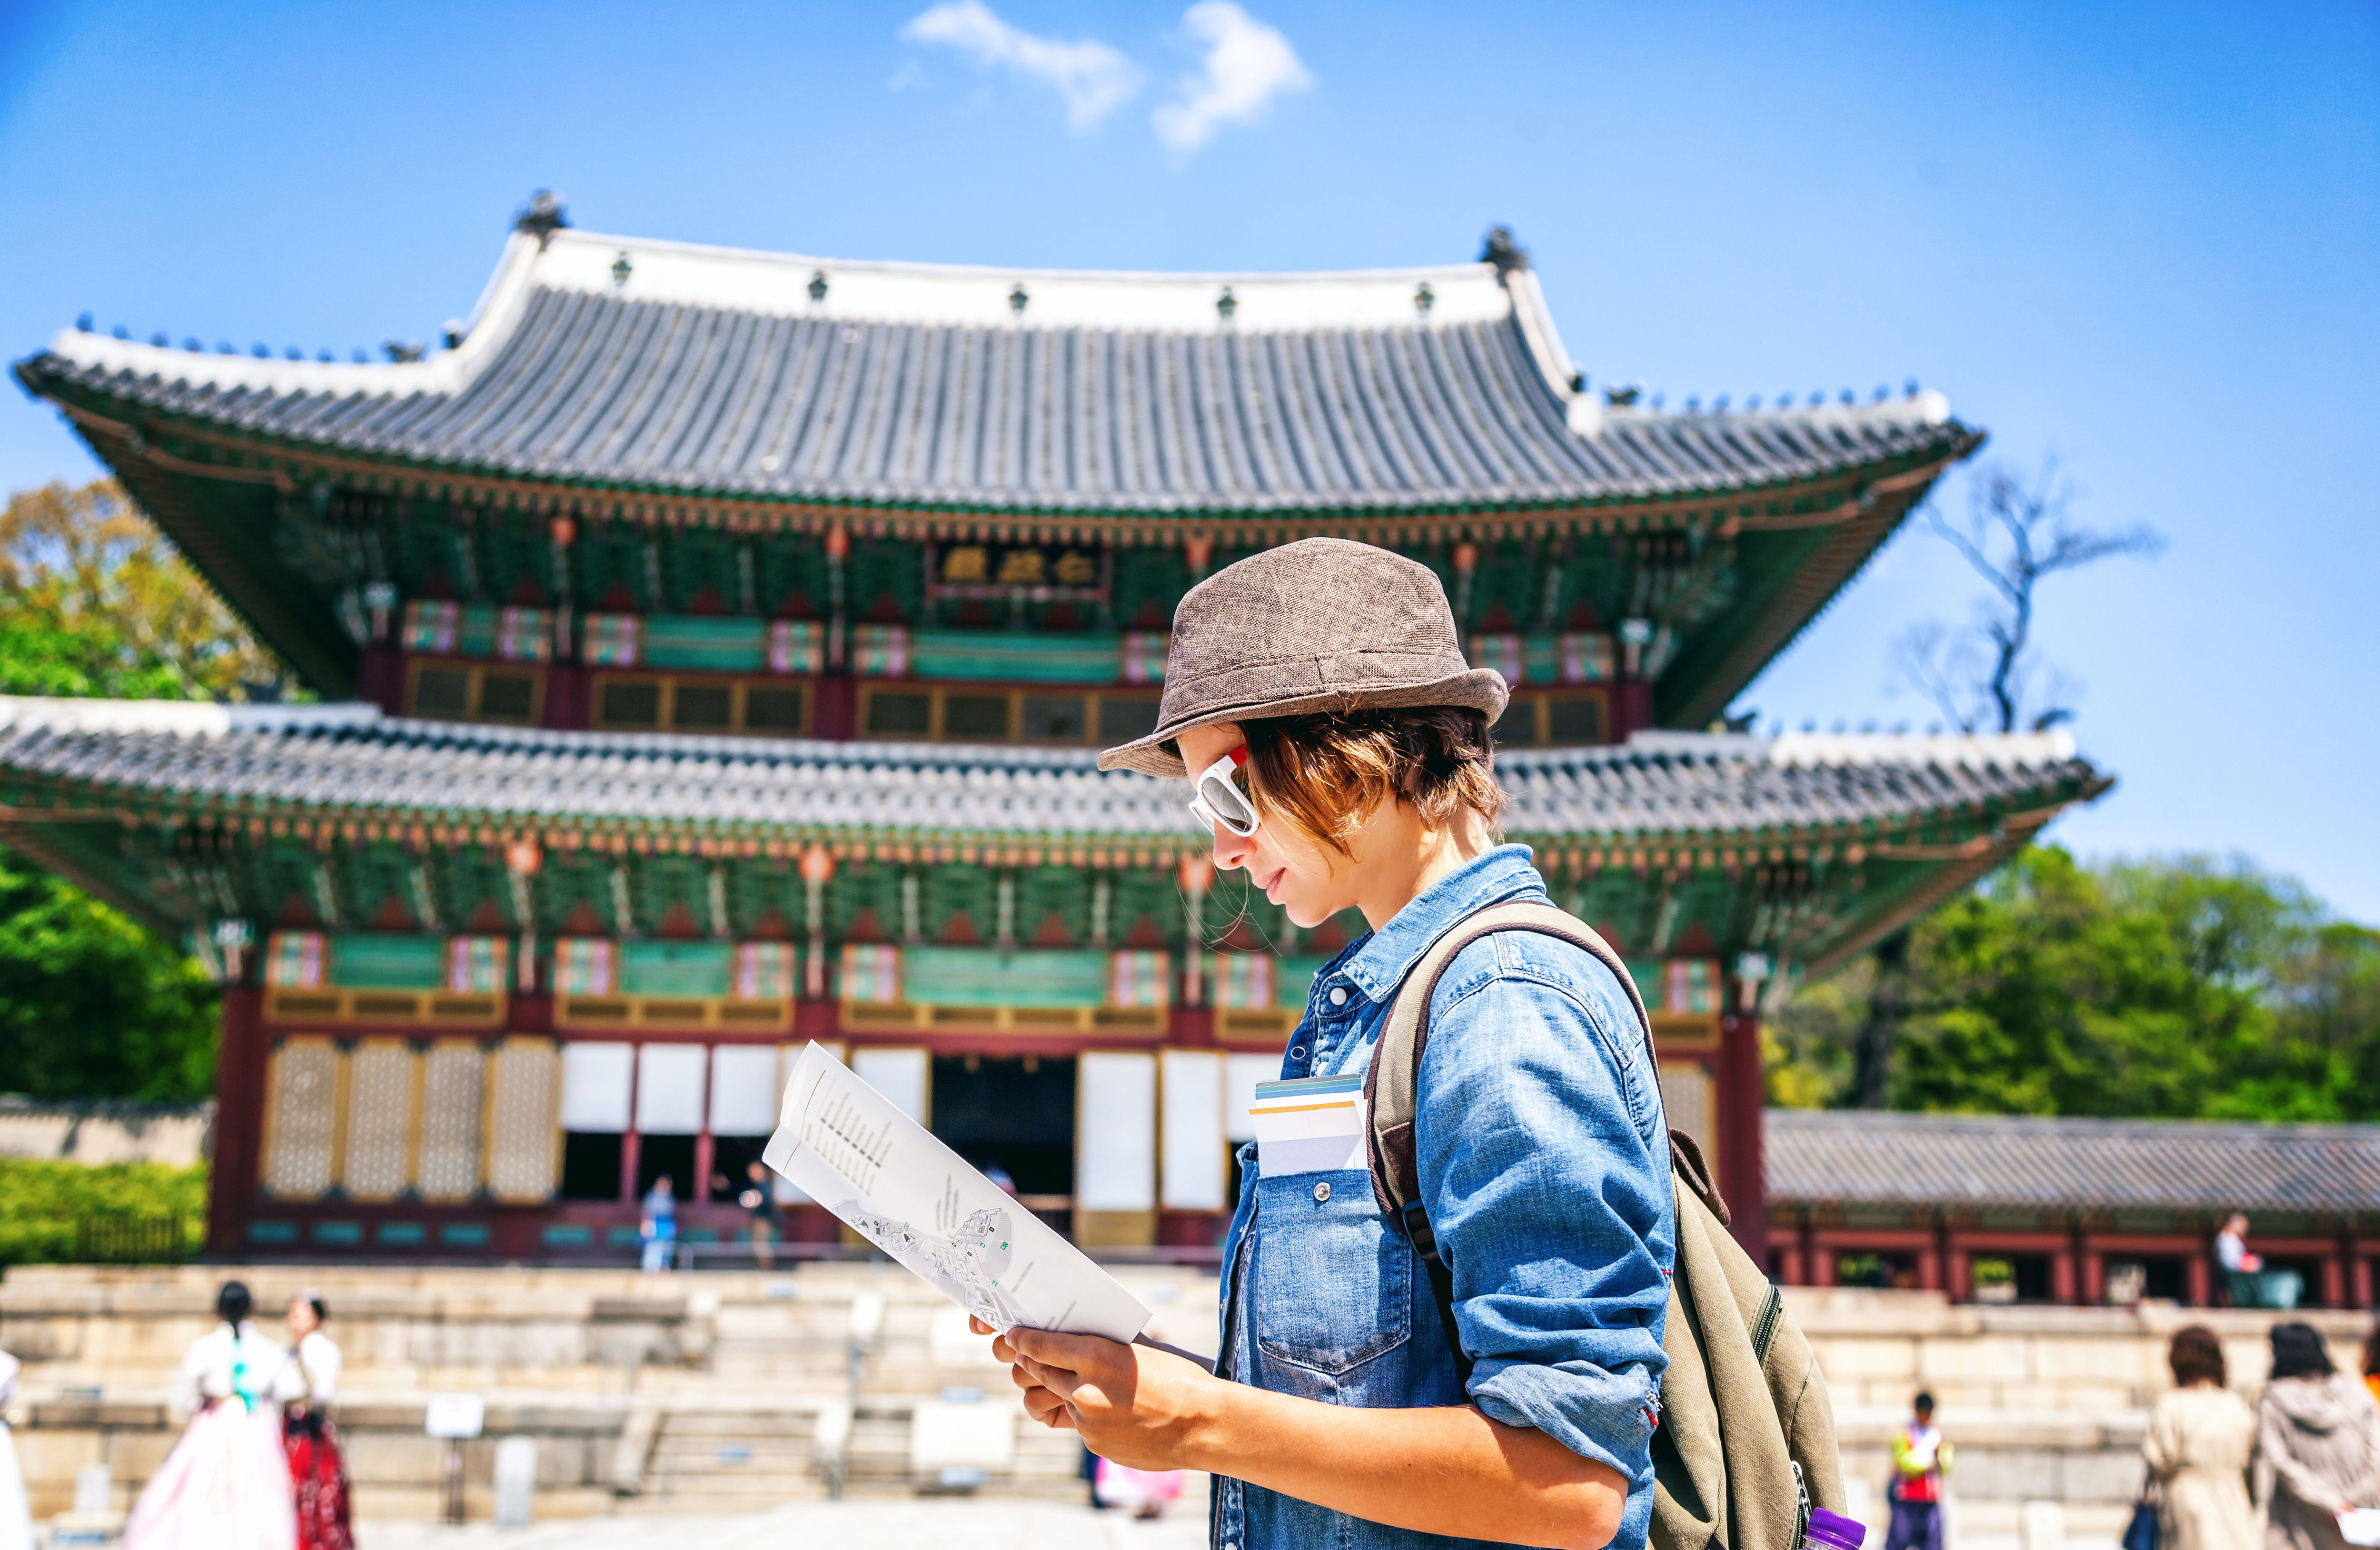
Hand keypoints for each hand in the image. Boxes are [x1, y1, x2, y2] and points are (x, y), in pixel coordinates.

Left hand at [967, 1316, 1221, 1470]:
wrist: (1203, 1424)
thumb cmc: (1176, 1377)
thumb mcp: (1136, 1348)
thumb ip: (1098, 1344)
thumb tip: (1068, 1337)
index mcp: (1096, 1356)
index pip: (1040, 1345)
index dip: (1022, 1340)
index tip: (1014, 1336)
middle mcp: (1085, 1390)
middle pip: (1037, 1374)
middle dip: (1030, 1364)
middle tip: (1028, 1355)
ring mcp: (1088, 1423)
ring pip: (1054, 1402)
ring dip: (1057, 1392)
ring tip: (1073, 1384)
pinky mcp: (1094, 1445)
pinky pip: (1078, 1425)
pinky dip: (1086, 1415)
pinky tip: (1110, 1410)